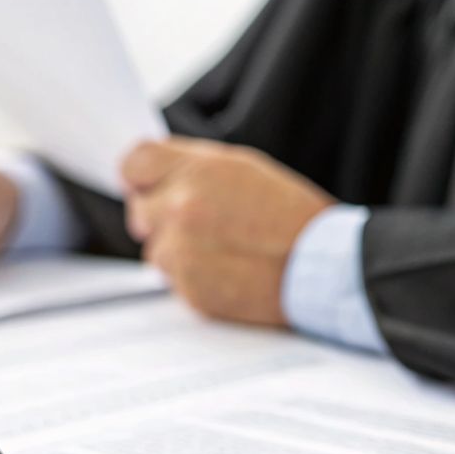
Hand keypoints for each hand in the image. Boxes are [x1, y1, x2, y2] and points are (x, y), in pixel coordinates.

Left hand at [120, 138, 334, 326]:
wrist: (322, 266)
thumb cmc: (288, 215)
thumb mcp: (243, 169)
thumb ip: (192, 169)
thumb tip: (152, 176)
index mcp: (196, 171)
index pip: (133, 164)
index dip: (139, 176)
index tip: (148, 185)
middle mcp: (181, 208)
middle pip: (139, 210)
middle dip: (162, 217)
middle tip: (203, 223)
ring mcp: (182, 252)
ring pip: (156, 250)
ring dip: (180, 251)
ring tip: (225, 249)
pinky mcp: (190, 289)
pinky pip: (174, 280)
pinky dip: (195, 278)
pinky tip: (229, 271)